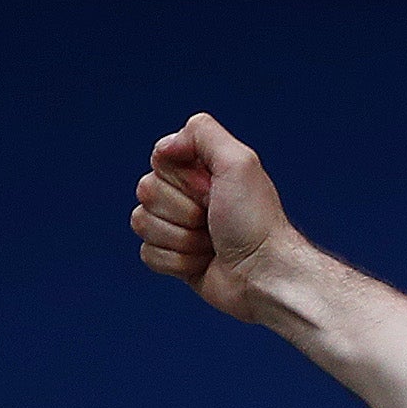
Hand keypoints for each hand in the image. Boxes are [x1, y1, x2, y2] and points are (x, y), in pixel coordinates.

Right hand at [134, 114, 309, 322]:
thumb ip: (202, 132)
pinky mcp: (174, 259)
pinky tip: (204, 262)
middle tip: (214, 220)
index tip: (212, 190)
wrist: (264, 275)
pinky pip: (148, 253)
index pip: (159, 160)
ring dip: (181, 238)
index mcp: (201, 171)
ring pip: (142, 222)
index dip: (182, 178)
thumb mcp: (239, 162)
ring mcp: (179, 228)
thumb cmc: (256, 222)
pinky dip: (178, 261)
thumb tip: (166, 145)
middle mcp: (188, 197)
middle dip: (182, 210)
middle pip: (145, 191)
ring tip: (212, 243)